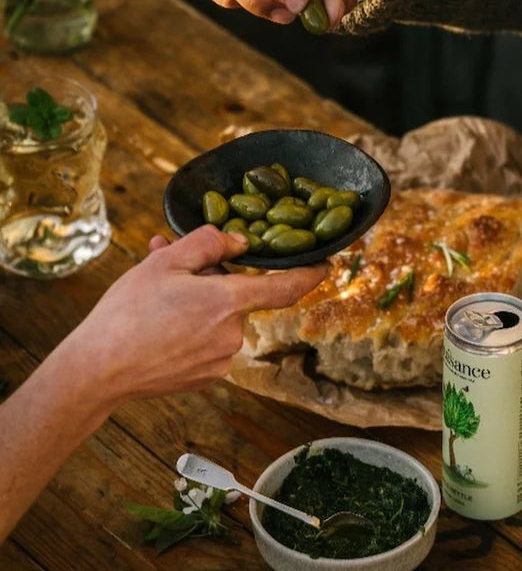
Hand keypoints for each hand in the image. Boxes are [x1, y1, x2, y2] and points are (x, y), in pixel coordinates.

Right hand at [63, 224, 326, 403]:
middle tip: (176, 268)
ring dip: (198, 302)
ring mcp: (221, 360)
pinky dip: (193, 327)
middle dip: (213, 281)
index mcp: (228, 302)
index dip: (310, 274)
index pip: (286, 287)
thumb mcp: (165, 262)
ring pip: (219, 319)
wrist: (98, 371)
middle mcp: (233, 334)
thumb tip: (240, 242)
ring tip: (157, 296)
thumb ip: (209, 244)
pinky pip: (208, 342)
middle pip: (238, 298)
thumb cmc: (128, 313)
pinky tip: (161, 323)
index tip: (325, 265)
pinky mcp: (206, 377)